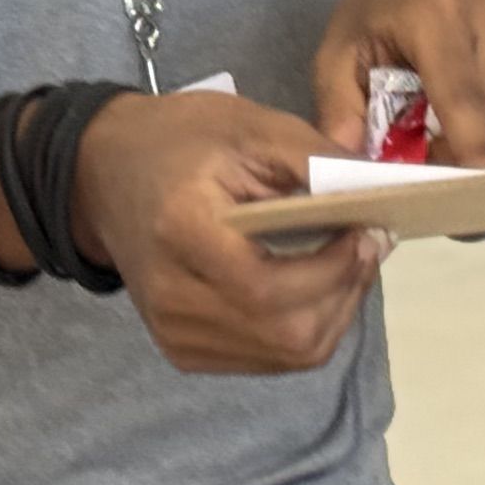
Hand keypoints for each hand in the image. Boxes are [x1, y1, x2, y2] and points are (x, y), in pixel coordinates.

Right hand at [72, 88, 390, 376]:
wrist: (103, 175)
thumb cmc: (179, 141)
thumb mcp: (250, 126)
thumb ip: (316, 158)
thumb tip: (381, 192)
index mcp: (181, 234)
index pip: (269, 288)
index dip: (333, 270)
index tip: (369, 230)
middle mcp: (172, 299)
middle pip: (288, 335)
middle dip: (345, 293)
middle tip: (368, 245)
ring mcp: (175, 334)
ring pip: (287, 354)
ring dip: (334, 312)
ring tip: (345, 262)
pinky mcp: (183, 351)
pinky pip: (268, 358)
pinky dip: (305, 326)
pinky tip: (310, 285)